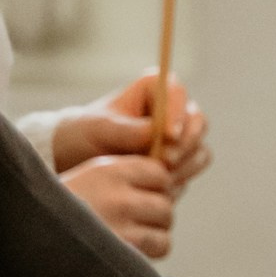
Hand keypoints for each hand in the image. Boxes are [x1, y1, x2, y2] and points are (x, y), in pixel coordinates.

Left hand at [51, 71, 211, 259]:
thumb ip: (126, 130)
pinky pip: (192, 170)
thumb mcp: (99, 130)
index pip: (178, 94)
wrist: (77, 158)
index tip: (167, 135)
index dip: (177, 114)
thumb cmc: (84, 135)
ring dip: (185, 166)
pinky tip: (160, 188)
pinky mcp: (179, 161)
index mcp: (154, 88)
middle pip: (198, 123)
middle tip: (165, 163)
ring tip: (160, 178)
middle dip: (185, 144)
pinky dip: (180, 179)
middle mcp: (172, 110)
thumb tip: (156, 133)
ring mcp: (178, 137)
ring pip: (199, 149)